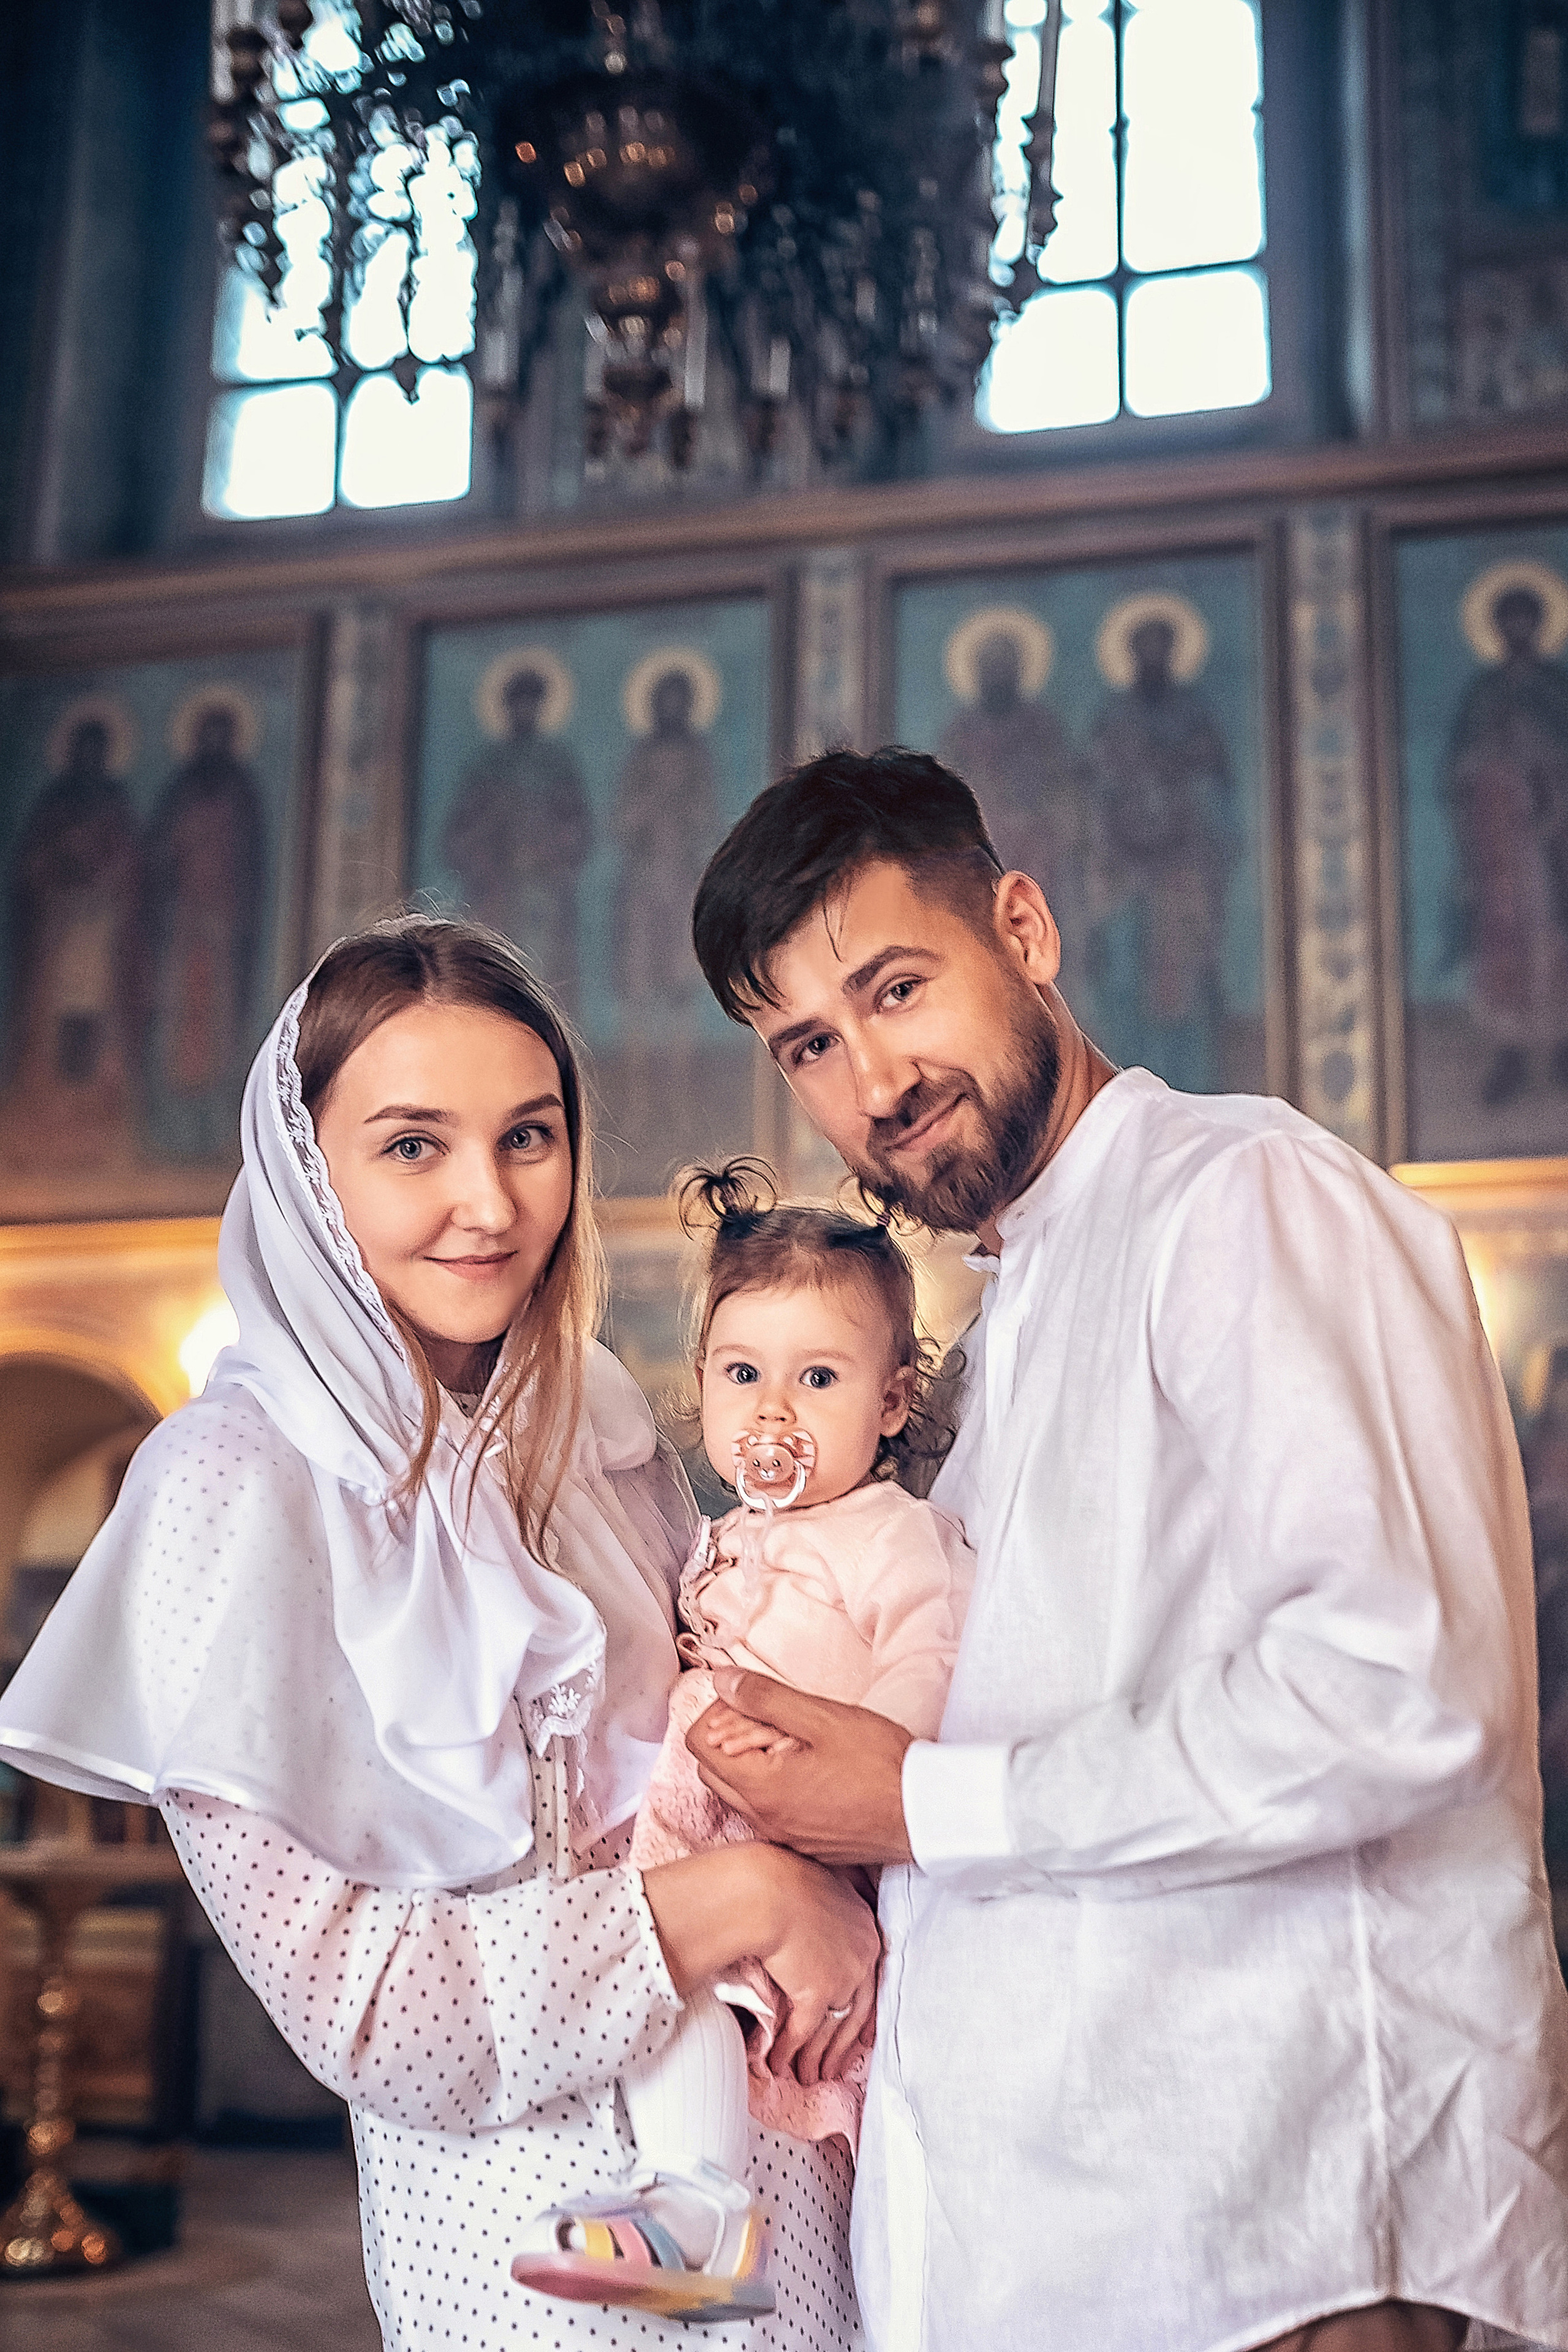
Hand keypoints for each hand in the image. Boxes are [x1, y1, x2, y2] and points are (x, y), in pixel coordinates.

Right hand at [640, 1841, 878, 2087]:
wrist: (765, 1889)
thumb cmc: (779, 1877)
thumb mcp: (816, 1885)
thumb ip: (823, 1907)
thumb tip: (807, 1922)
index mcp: (864, 1924)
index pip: (870, 1978)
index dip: (863, 2011)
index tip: (861, 2035)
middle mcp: (862, 1953)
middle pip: (857, 2011)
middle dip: (841, 2045)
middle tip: (832, 2068)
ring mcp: (844, 1975)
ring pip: (833, 2027)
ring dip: (817, 2057)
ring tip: (806, 2076)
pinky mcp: (818, 1993)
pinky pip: (804, 2031)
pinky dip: (791, 2051)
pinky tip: (779, 2064)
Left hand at [687, 1668, 915, 1866]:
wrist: (928, 1814)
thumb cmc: (881, 1765)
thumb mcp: (822, 1718)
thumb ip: (765, 1697)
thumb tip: (720, 1681)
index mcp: (762, 1788)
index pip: (699, 1744)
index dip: (717, 1713)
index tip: (752, 1701)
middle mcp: (765, 1820)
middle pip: (713, 1771)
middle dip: (728, 1737)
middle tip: (771, 1717)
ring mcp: (785, 1837)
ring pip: (740, 1794)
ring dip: (751, 1764)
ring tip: (794, 1742)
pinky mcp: (807, 1846)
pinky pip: (769, 1814)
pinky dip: (773, 1789)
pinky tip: (812, 1771)